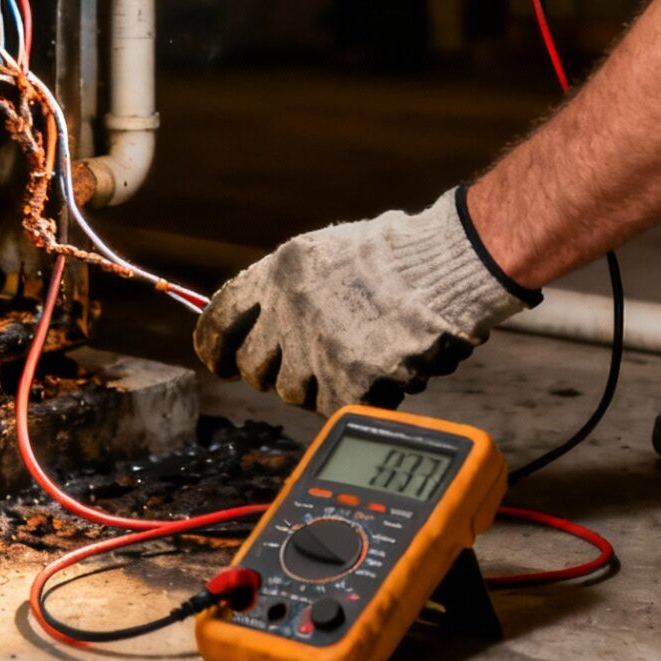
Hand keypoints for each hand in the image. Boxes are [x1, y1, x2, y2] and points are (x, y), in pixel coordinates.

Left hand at [194, 187, 536, 413]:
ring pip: (293, 394)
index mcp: (277, 274)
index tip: (219, 361)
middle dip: (274, 372)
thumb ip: (292, 286)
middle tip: (303, 366)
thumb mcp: (328, 251)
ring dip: (318, 386)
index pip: (219, 319)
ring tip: (356, 361)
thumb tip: (267, 319)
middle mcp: (286, 313)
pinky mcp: (346, 385)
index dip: (214, 345)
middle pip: (253, 369)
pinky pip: (336, 409)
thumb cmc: (402, 253)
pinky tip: (382, 375)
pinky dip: (358, 399)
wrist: (447, 266)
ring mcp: (314, 352)